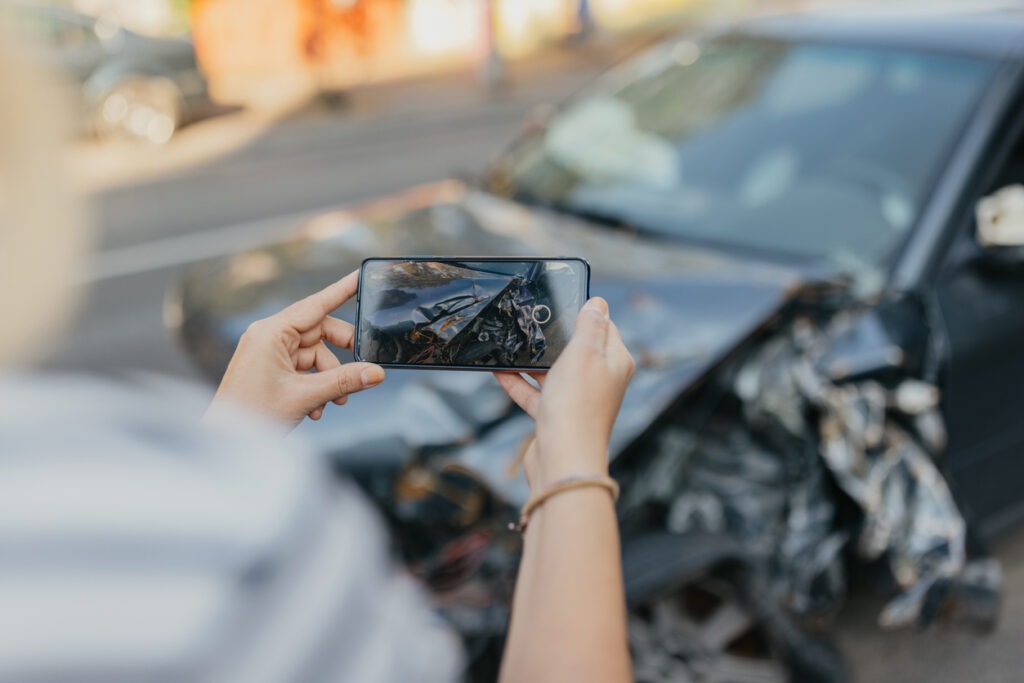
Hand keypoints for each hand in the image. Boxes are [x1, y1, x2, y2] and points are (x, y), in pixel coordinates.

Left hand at [207, 270, 384, 429]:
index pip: (315, 304)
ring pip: (314, 355)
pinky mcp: (270, 368)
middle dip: (340, 356)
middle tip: (361, 371)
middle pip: (319, 333)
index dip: (341, 290)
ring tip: (333, 402)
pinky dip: (315, 385)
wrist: (225, 442)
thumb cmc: (251, 415)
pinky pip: (303, 368)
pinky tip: (316, 407)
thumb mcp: (305, 396)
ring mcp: (268, 352)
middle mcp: (269, 336)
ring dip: (329, 378)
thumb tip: (377, 372)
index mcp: (271, 332)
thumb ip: (344, 381)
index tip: (360, 276)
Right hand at [495, 297, 633, 488]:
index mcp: (614, 362)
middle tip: (531, 319)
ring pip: (553, 372)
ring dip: (531, 360)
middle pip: (576, 349)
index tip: (562, 300)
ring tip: (509, 343)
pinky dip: (518, 383)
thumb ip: (590, 325)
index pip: (604, 328)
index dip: (585, 314)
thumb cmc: (577, 405)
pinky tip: (498, 371)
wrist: (563, 459)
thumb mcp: (584, 353)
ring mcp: (577, 400)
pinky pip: (535, 393)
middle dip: (553, 337)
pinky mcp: (555, 416)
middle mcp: (599, 381)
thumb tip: (598, 303)